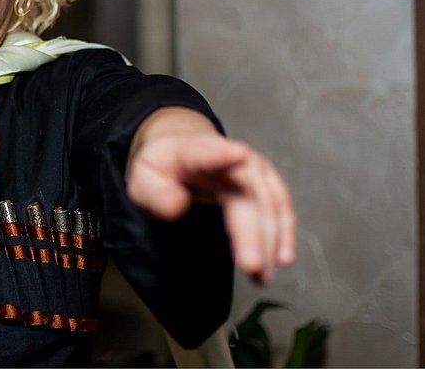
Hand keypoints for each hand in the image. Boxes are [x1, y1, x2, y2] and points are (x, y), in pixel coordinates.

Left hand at [125, 107, 295, 283]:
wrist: (178, 152)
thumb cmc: (160, 169)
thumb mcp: (141, 180)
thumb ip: (155, 194)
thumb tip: (178, 206)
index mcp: (191, 150)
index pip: (205, 151)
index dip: (221, 153)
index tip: (238, 154)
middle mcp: (229, 154)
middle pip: (246, 189)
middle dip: (252, 228)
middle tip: (251, 264)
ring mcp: (251, 167)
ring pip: (268, 201)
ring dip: (271, 238)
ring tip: (262, 273)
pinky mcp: (263, 183)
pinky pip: (280, 206)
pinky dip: (283, 232)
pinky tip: (281, 258)